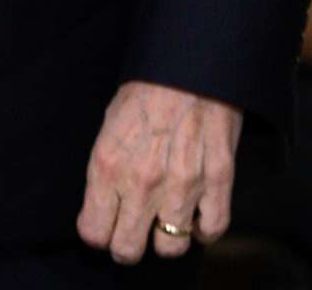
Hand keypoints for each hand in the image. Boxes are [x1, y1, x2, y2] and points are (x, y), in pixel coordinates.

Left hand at [77, 81, 241, 264]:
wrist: (190, 63)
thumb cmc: (146, 90)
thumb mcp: (109, 126)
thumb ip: (106, 169)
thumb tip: (103, 204)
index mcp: (108, 166)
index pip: (93, 232)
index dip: (97, 231)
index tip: (103, 223)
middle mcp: (143, 182)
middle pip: (128, 249)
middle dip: (126, 244)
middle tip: (131, 229)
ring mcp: (183, 185)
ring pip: (170, 248)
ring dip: (166, 238)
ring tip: (164, 220)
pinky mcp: (218, 180)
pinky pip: (212, 230)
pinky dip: (204, 230)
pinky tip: (196, 215)